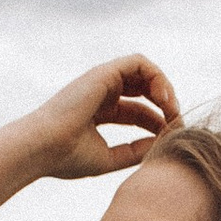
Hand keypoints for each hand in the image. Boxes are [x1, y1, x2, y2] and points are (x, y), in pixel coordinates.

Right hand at [21, 55, 181, 182]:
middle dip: (166, 104)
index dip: (159, 123)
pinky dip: (156, 76)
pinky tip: (163, 99)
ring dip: (164, 88)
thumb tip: (161, 146)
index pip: (139, 112)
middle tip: (177, 122)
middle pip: (145, 90)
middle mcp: (101, 93)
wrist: (43, 148)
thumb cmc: (67, 157)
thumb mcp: (109, 158)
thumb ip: (135, 151)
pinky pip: (139, 62)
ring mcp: (102, 81)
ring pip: (145, 72)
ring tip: (172, 109)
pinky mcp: (104, 72)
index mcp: (100, 112)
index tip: (172, 138)